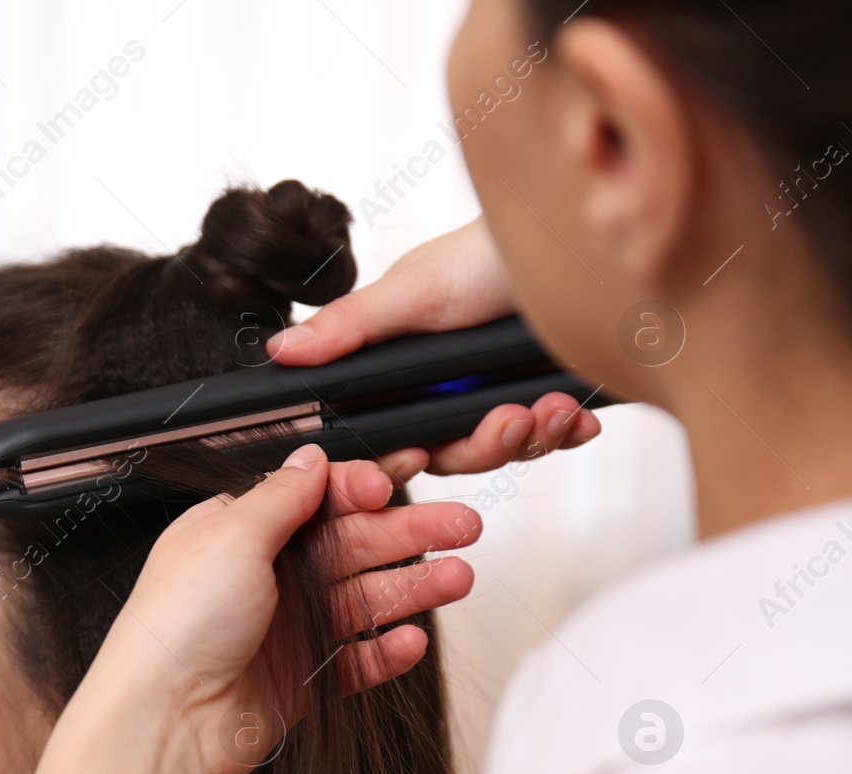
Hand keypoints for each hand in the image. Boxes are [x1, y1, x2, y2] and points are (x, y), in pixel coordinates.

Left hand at [17, 447, 480, 773]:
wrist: (162, 725)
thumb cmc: (172, 629)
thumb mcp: (229, 537)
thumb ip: (279, 497)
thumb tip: (309, 460)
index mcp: (235, 533)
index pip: (313, 500)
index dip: (360, 491)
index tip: (397, 485)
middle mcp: (260, 577)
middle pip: (349, 546)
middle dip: (407, 533)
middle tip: (461, 526)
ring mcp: (281, 630)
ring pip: (361, 600)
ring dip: (410, 587)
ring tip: (456, 578)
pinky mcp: (297, 681)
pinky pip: (354, 661)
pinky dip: (384, 652)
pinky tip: (409, 640)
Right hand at [267, 217, 601, 479]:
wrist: (572, 235)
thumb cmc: (484, 252)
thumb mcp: (413, 291)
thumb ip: (349, 327)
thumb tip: (279, 350)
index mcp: (400, 370)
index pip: (389, 433)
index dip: (400, 455)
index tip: (418, 455)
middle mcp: (443, 386)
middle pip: (451, 451)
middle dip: (484, 444)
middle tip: (512, 419)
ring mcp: (493, 391)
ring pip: (501, 449)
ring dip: (530, 437)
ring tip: (551, 408)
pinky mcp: (539, 393)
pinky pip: (548, 435)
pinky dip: (563, 429)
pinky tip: (576, 418)